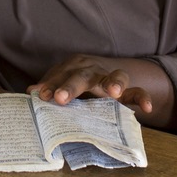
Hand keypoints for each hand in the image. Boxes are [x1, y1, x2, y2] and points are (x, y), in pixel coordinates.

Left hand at [27, 54, 153, 114]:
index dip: (52, 84)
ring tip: (114, 92)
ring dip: (114, 83)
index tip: (41, 95)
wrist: (108, 77)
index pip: (62, 75)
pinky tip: (146, 108)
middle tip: (59, 98)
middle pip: (83, 76)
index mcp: (77, 68)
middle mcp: (95, 70)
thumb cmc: (80, 82)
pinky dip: (143, 98)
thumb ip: (51, 86)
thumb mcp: (65, 82)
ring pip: (116, 76)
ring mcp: (113, 78)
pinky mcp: (129, 91)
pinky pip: (138, 92)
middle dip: (71, 86)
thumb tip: (30, 92)